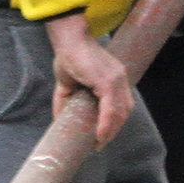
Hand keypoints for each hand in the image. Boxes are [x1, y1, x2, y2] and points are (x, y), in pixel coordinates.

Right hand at [46, 13, 131, 145]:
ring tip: (99, 142)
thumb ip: (66, 101)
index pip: (123, 105)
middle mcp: (121, 79)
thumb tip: (59, 120)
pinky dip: (106, 124)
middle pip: (124, 111)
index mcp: (117, 78)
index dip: (116, 121)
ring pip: (119, 112)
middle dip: (114, 129)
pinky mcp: (108, 82)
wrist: (68, 40)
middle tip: (100, 143)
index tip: (106, 134)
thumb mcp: (68, 84)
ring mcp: (117, 80)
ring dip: (110, 131)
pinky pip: (110, 109)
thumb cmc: (68, 57)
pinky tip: (99, 135)